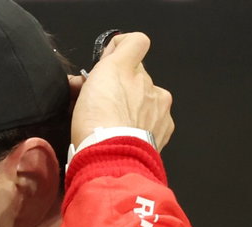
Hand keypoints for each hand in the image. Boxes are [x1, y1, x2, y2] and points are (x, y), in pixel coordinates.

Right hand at [68, 32, 174, 149]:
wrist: (113, 159)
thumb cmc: (98, 122)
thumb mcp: (88, 85)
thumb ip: (93, 75)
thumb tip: (87, 74)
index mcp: (129, 69)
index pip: (136, 42)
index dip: (120, 48)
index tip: (107, 63)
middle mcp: (149, 84)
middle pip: (137, 76)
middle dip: (122, 87)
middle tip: (102, 104)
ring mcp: (160, 108)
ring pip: (146, 100)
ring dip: (133, 108)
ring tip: (114, 126)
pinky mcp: (164, 130)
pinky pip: (154, 122)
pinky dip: (142, 127)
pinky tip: (126, 137)